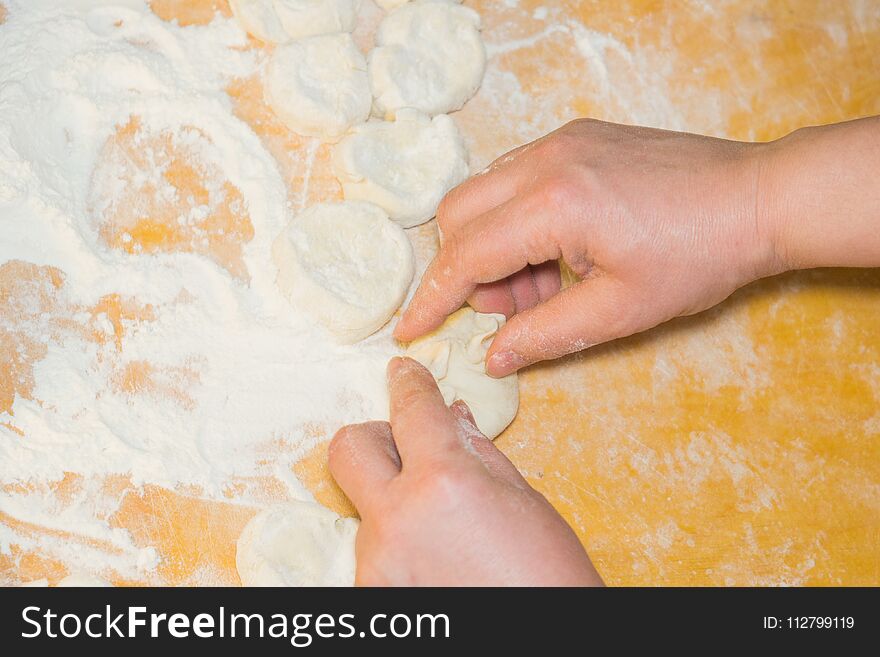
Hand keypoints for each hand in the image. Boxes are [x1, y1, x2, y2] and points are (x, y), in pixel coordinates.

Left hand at [329, 357, 602, 585]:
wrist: (549, 643)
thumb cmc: (550, 579)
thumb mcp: (524, 502)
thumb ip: (478, 454)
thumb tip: (452, 419)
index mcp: (444, 483)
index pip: (411, 410)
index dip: (409, 383)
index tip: (405, 374)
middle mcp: (396, 521)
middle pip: (349, 448)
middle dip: (378, 437)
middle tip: (412, 450)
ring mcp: (377, 564)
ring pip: (366, 504)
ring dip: (396, 500)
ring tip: (444, 527)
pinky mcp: (371, 595)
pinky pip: (373, 548)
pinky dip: (398, 541)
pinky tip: (437, 559)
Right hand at [394, 118, 778, 375]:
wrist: (757, 198)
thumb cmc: (697, 258)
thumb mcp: (618, 311)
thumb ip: (543, 335)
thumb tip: (493, 355)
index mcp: (554, 205)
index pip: (465, 255)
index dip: (432, 298)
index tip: (409, 328)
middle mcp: (547, 160)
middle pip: (459, 214)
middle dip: (465, 269)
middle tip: (507, 309)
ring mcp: (562, 140)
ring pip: (484, 193)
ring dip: (494, 245)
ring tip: (544, 285)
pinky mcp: (578, 135)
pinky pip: (516, 177)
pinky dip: (517, 220)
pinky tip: (559, 251)